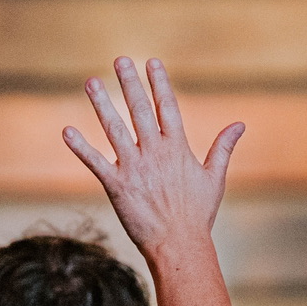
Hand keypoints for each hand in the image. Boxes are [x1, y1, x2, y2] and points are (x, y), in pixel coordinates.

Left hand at [64, 57, 242, 260]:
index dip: (159, 83)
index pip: (168, 107)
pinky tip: (67, 132)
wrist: (179, 245)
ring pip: (115, 129)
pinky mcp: (117, 186)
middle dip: (129, 83)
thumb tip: (240, 124)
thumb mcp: (214, 178)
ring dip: (102, 104)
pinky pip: (95, 163)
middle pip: (140, 110)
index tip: (151, 62)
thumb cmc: (198, 214)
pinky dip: (80, 147)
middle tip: (120, 60)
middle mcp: (155, 153)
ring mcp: (134, 168)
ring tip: (91, 82)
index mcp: (177, 148)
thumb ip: (223, 148)